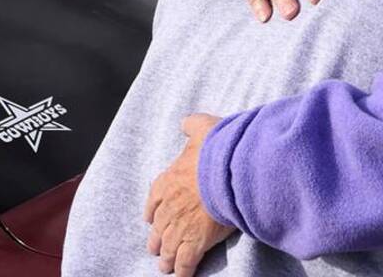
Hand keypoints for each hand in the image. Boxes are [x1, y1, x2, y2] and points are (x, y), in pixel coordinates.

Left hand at [145, 114, 234, 275]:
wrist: (230, 170)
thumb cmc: (218, 149)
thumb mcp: (203, 128)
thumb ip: (192, 125)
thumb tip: (187, 122)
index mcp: (166, 182)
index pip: (153, 202)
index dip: (154, 212)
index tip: (155, 218)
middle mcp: (168, 208)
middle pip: (157, 229)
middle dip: (158, 239)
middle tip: (159, 247)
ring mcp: (179, 227)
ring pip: (167, 248)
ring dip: (166, 258)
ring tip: (166, 266)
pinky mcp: (195, 242)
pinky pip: (185, 262)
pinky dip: (183, 271)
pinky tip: (182, 276)